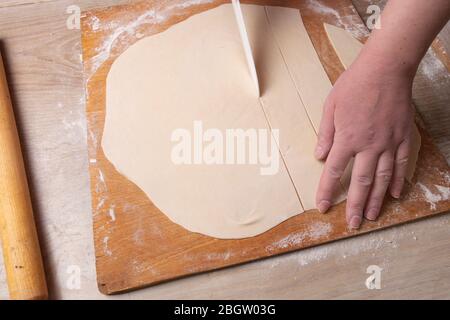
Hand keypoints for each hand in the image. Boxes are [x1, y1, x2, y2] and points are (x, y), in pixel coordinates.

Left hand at [315, 55, 415, 228]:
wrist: (385, 68)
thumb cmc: (354, 85)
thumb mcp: (330, 107)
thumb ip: (325, 134)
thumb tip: (320, 155)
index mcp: (347, 138)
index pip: (334, 171)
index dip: (326, 191)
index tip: (322, 206)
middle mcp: (368, 145)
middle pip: (360, 182)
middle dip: (354, 205)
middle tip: (352, 224)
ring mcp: (388, 142)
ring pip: (382, 178)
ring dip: (376, 199)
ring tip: (371, 216)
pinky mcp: (403, 137)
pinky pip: (401, 164)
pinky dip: (397, 180)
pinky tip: (395, 194)